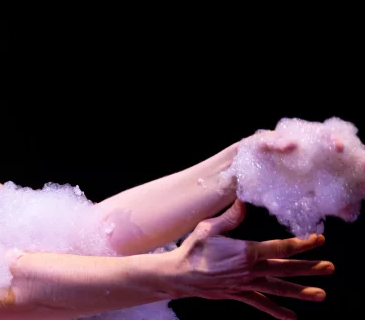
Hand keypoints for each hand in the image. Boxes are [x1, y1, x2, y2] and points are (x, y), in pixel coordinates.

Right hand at [171, 200, 333, 318]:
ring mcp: (246, 284)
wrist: (178, 275)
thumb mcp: (208, 229)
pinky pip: (261, 303)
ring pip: (278, 288)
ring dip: (301, 292)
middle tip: (329, 267)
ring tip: (321, 295)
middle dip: (310, 268)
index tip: (317, 239)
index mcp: (246, 251)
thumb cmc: (192, 250)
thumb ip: (229, 218)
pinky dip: (276, 311)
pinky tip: (291, 317)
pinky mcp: (239, 294)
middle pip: (285, 268)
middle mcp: (250, 270)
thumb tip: (243, 202)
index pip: (280, 247)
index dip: (301, 243)